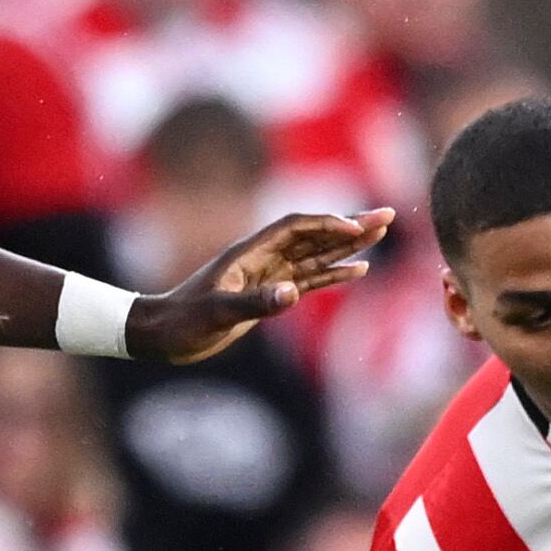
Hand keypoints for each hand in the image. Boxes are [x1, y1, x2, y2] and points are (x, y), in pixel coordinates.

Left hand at [147, 208, 389, 361]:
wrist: (163, 335)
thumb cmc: (184, 321)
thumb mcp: (218, 313)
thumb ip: (255, 303)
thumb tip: (293, 294)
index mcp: (250, 253)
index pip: (296, 228)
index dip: (326, 225)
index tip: (355, 229)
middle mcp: (264, 258)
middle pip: (314, 234)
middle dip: (350, 226)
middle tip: (387, 215)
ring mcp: (269, 275)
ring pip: (317, 254)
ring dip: (348, 245)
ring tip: (380, 234)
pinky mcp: (271, 294)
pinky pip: (310, 279)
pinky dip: (334, 274)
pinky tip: (358, 269)